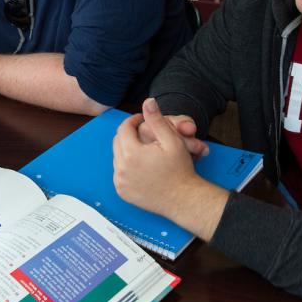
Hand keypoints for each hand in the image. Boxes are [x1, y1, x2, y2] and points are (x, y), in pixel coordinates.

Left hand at [113, 98, 201, 219]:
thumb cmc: (180, 169)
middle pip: (118, 141)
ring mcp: (120, 182)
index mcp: (131, 153)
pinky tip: (142, 165)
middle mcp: (121, 168)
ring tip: (144, 149)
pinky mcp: (122, 192)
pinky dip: (126, 166)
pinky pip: (119, 172)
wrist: (184, 199)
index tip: (143, 120)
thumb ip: (157, 119)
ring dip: (127, 149)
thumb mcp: (172, 139)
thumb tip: (147, 101)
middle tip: (144, 133)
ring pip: (117, 156)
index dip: (133, 120)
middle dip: (129, 134)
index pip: (123, 128)